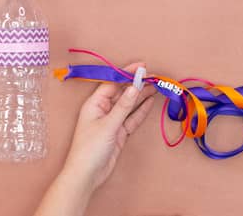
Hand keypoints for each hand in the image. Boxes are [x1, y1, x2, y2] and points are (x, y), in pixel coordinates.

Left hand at [62, 62, 156, 190]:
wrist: (87, 175)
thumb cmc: (90, 149)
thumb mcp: (108, 125)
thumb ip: (123, 106)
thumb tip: (135, 87)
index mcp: (94, 104)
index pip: (112, 83)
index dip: (126, 74)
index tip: (141, 67)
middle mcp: (103, 110)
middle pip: (122, 92)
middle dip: (136, 84)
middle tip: (152, 76)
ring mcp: (112, 121)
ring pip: (129, 105)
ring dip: (141, 96)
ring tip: (155, 86)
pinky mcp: (119, 132)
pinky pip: (132, 118)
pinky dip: (141, 110)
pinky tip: (150, 101)